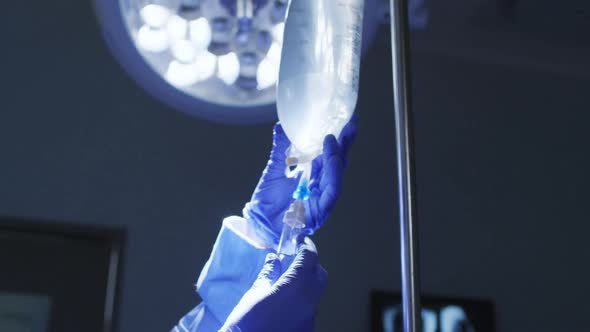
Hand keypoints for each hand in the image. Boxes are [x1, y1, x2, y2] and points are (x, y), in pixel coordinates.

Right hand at [220, 239, 326, 331]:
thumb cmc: (246, 322)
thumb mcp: (255, 293)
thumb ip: (269, 273)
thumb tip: (275, 259)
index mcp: (296, 286)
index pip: (310, 258)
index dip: (305, 246)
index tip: (299, 241)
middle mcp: (309, 301)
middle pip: (319, 274)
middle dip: (310, 264)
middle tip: (295, 259)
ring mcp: (310, 318)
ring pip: (315, 292)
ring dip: (306, 283)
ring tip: (287, 281)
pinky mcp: (307, 329)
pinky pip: (309, 308)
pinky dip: (302, 299)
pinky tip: (285, 302)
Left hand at [244, 117, 356, 244]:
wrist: (258, 223)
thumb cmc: (268, 201)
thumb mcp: (274, 168)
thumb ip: (281, 149)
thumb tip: (281, 125)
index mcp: (314, 175)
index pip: (331, 154)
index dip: (339, 137)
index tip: (345, 119)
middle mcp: (322, 185)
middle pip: (339, 162)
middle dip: (346, 142)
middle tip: (350, 122)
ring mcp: (323, 198)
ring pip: (336, 175)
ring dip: (337, 156)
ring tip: (334, 139)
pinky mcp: (320, 211)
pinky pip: (331, 192)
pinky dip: (332, 176)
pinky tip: (331, 160)